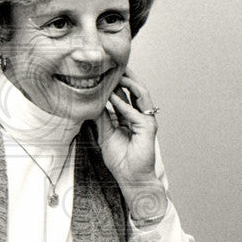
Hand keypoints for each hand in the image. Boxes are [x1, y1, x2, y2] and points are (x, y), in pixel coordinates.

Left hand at [94, 74, 166, 216]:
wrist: (130, 178)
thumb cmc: (121, 160)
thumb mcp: (105, 134)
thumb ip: (102, 118)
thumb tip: (92, 101)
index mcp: (131, 117)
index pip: (126, 94)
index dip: (118, 83)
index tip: (106, 71)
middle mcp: (140, 116)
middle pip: (136, 90)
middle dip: (127, 76)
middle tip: (115, 63)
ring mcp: (146, 121)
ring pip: (141, 95)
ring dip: (129, 84)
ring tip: (117, 75)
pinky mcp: (148, 128)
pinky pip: (136, 112)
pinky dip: (124, 104)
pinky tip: (114, 97)